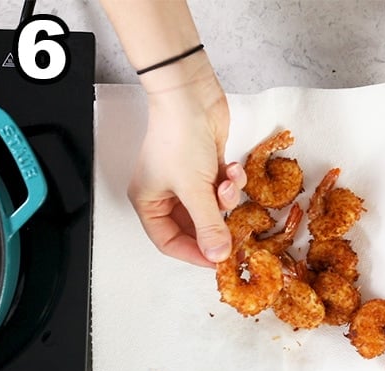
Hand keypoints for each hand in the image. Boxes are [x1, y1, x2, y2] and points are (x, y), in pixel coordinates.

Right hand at [128, 55, 245, 266]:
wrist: (190, 96)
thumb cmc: (178, 138)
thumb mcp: (194, 189)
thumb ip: (208, 226)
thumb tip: (217, 256)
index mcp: (149, 202)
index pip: (168, 241)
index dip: (192, 253)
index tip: (218, 260)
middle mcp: (165, 194)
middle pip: (192, 227)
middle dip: (215, 225)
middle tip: (235, 232)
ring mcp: (186, 180)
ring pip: (211, 207)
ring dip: (225, 200)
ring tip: (228, 185)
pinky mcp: (205, 167)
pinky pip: (221, 188)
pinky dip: (230, 182)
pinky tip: (231, 169)